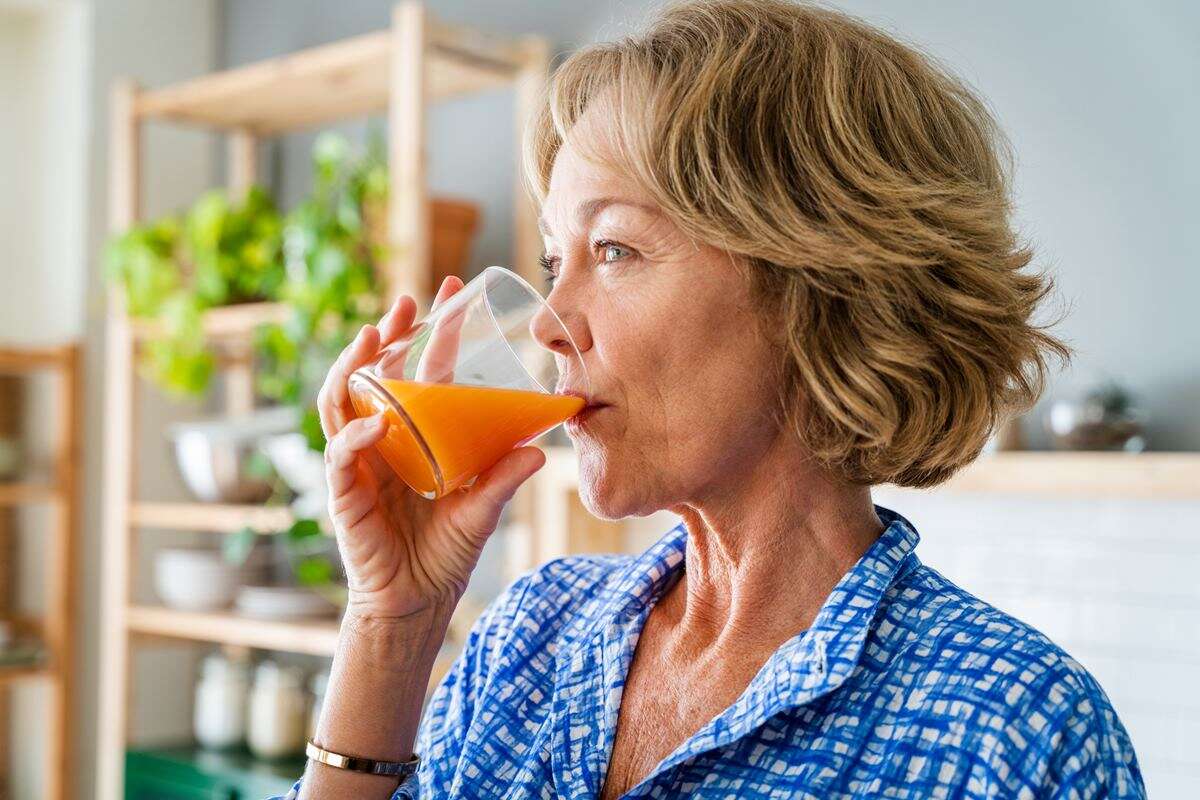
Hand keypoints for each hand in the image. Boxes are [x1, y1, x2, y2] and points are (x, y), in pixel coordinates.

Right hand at [317, 276, 546, 620]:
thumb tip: (540, 448)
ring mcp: (359, 464)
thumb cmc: (444, 553)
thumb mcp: (482, 509)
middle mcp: (381, 441)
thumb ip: (503, 479)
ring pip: (342, 402)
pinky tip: (378, 422)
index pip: (419, 372)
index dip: (432, 332)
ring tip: (374, 336)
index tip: (452, 291)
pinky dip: (356, 437)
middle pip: (374, 373)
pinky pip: (342, 457)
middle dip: (387, 333)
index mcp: (413, 435)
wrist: (416, 602)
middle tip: (408, 301)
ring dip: (355, 366)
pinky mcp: (345, 495)